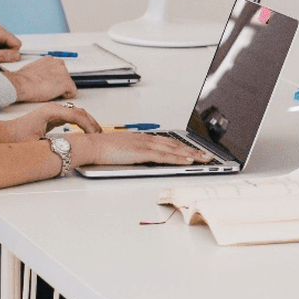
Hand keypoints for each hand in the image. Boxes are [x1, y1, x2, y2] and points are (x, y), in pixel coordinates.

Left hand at [1, 105, 100, 141]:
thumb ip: (53, 144)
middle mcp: (53, 109)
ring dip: (88, 122)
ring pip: (77, 114)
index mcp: (50, 111)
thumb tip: (68, 148)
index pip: (76, 115)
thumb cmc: (17, 136)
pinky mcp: (53, 117)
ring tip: (96, 134)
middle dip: (92, 123)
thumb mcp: (37, 143)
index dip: (88, 125)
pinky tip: (85, 132)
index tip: (95, 135)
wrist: (5, 135)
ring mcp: (54, 111)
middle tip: (100, 135)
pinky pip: (72, 117)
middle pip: (80, 112)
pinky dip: (81, 123)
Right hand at [2, 56, 77, 102]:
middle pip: (65, 76)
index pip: (58, 68)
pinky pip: (72, 92)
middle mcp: (58, 64)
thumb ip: (40, 70)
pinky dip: (66, 96)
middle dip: (59, 83)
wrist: (22, 84)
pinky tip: (56, 96)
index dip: (54, 77)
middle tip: (49, 89)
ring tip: (50, 92)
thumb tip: (39, 76)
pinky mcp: (66, 83)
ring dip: (62, 89)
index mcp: (49, 60)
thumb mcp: (31, 69)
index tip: (49, 83)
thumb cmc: (23, 79)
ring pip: (68, 84)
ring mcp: (64, 73)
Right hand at [72, 131, 214, 167]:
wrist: (90, 145)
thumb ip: (133, 154)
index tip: (194, 151)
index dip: (182, 146)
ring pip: (174, 149)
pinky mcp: (141, 152)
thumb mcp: (121, 150)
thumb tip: (141, 160)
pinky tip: (188, 161)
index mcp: (141, 138)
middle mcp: (146, 139)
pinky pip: (164, 156)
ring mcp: (144, 145)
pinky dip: (178, 158)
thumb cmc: (101, 149)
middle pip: (175, 144)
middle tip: (208, 155)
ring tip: (205, 159)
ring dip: (191, 154)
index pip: (167, 142)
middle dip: (193, 150)